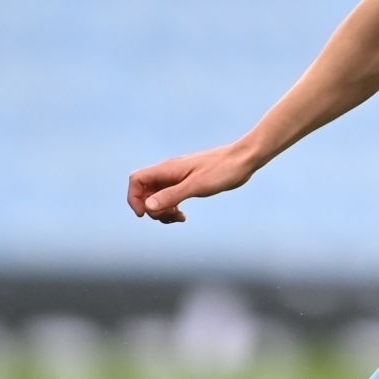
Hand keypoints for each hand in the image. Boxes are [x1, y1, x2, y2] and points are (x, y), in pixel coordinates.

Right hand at [127, 143, 259, 222]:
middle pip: (145, 191)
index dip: (134, 197)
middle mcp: (170, 172)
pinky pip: (171, 197)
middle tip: (170, 217)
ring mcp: (179, 177)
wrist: (243, 160)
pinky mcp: (189, 182)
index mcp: (168, 169)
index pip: (137, 180)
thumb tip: (148, 206)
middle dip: (151, 208)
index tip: (144, 213)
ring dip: (162, 210)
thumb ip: (172, 195)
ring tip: (178, 218)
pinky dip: (172, 208)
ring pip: (158, 196)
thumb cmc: (222, 170)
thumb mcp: (196, 186)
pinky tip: (183, 217)